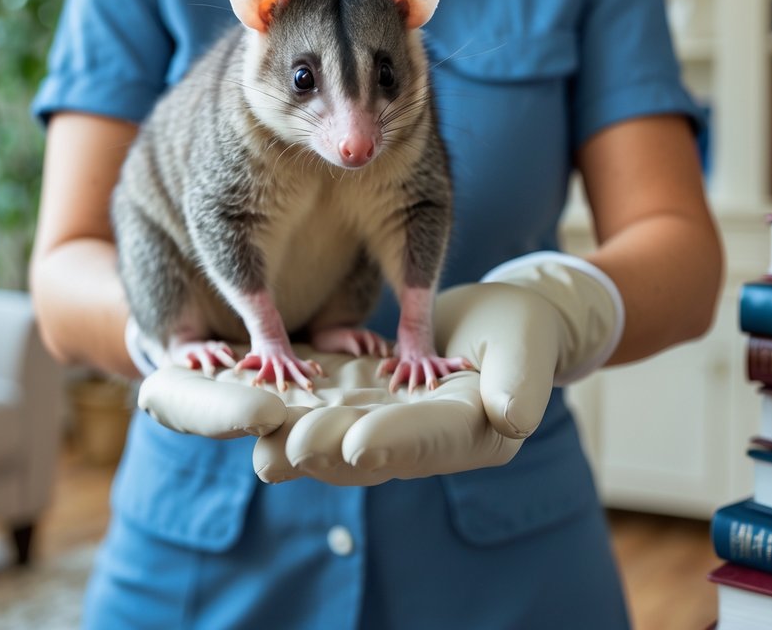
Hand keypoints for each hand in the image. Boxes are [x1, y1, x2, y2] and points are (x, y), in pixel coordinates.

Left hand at [136, 253, 621, 484]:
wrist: (502, 323)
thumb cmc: (524, 334)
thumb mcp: (528, 350)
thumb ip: (522, 383)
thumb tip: (509, 418)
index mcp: (464, 433)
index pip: (423, 441)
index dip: (390, 443)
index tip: (354, 444)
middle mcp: (412, 438)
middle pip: (362, 447)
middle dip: (320, 447)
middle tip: (278, 448)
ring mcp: (378, 417)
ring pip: (329, 428)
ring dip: (290, 429)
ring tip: (248, 426)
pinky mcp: (353, 394)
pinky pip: (315, 397)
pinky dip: (283, 395)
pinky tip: (243, 385)